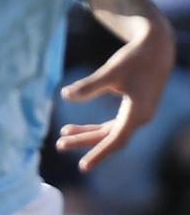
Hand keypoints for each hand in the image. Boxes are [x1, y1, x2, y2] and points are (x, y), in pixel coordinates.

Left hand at [58, 27, 172, 171]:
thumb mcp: (111, 72)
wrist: (157, 48)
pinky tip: (74, 128)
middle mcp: (140, 118)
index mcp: (138, 113)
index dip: (98, 153)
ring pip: (109, 131)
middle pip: (109, 137)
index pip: (115, 140)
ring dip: (86, 134)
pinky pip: (112, 124)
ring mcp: (137, 114)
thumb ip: (90, 86)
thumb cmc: (135, 59)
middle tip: (58, 145)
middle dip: (84, 141)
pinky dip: (93, 126)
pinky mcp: (133, 108)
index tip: (83, 167)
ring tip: (62, 135)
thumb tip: (65, 96)